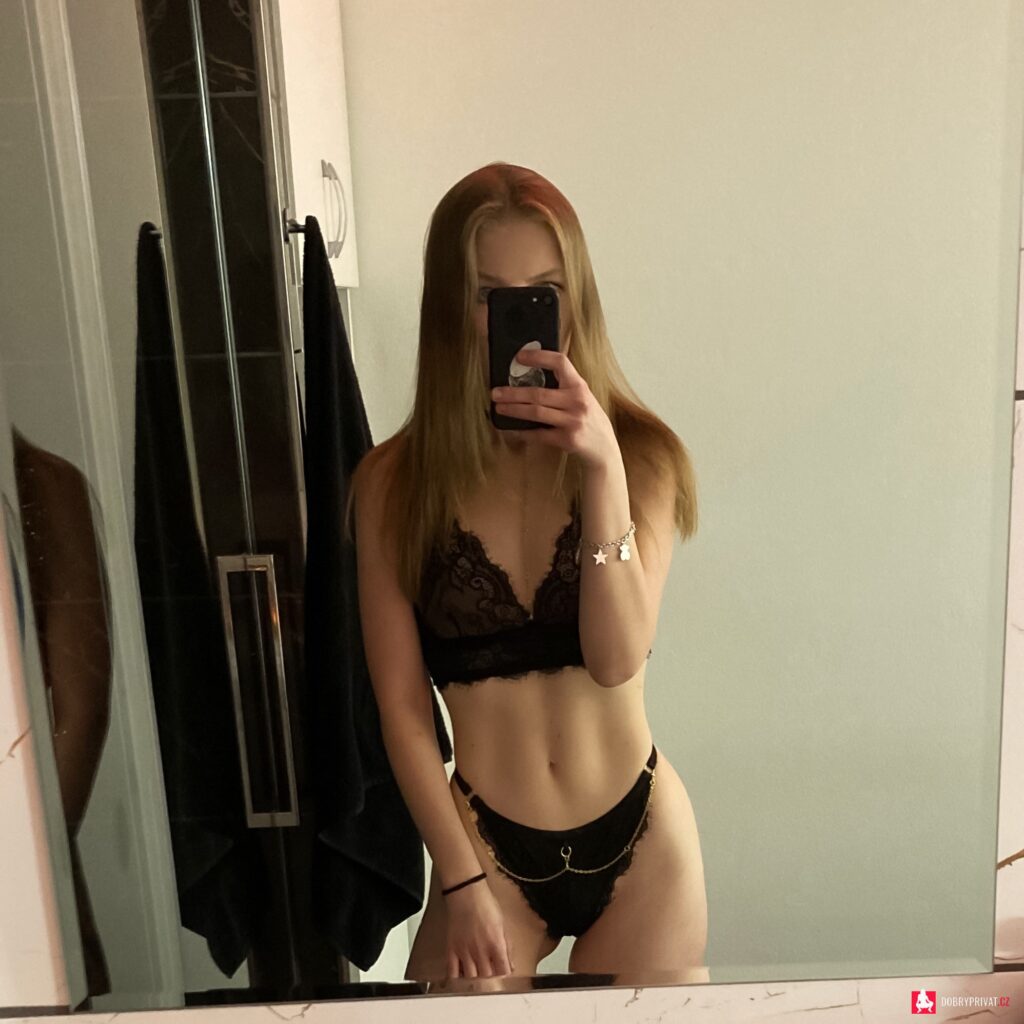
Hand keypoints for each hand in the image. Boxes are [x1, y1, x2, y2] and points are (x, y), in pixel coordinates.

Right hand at [444, 879, 514, 977]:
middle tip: (490, 965)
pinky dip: (457, 976)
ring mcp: (464, 951)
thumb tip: (511, 962)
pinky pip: (452, 971)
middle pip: (487, 975)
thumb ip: (507, 945)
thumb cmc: (485, 903)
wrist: (466, 892)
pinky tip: (461, 969)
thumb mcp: (502, 923)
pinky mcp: (451, 948)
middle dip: (491, 973)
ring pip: (471, 976)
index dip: (504, 971)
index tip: (503, 967)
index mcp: (496, 943)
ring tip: (477, 966)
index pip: (503, 970)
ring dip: (475, 974)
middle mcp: (480, 950)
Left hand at [491, 345, 618, 467]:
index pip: (560, 362)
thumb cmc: (588, 419)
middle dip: (513, 393)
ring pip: (535, 412)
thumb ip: (563, 387)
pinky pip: (538, 434)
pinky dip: (522, 432)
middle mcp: (577, 401)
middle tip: (495, 392)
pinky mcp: (567, 440)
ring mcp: (572, 421)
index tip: (519, 357)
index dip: (539, 357)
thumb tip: (529, 377)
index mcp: (579, 386)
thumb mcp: (582, 397)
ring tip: (499, 408)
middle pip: (538, 393)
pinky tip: (511, 430)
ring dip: (513, 410)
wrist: (604, 447)